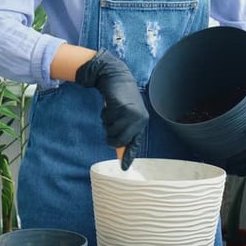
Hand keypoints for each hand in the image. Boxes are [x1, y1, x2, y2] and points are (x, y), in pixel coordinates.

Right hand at [76, 48, 148, 169]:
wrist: (116, 76)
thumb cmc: (120, 98)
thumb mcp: (126, 114)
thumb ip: (124, 130)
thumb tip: (118, 148)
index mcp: (142, 122)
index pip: (134, 143)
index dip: (128, 156)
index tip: (124, 168)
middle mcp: (139, 119)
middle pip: (119, 141)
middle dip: (110, 137)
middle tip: (108, 126)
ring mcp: (131, 113)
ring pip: (111, 131)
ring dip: (106, 123)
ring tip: (111, 112)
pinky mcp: (121, 107)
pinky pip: (107, 120)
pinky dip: (104, 115)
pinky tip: (109, 105)